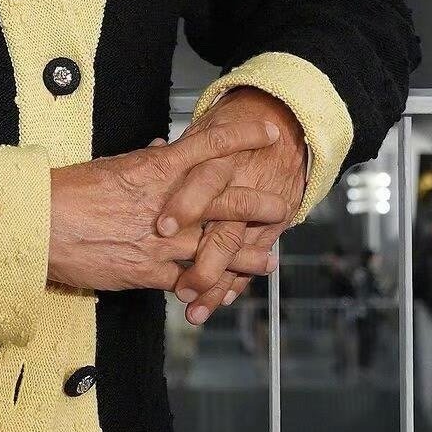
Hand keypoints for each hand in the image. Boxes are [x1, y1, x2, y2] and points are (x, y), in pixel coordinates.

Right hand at [47, 118, 291, 291]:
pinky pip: (189, 280)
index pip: (208, 146)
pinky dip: (208, 288)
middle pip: (227, 200)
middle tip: (283, 205)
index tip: (264, 133)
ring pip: (217, 248)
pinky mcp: (149, 271)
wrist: (41, 224)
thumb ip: (143, 161)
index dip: (242, 138)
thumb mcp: (110, 165)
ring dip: (247, 255)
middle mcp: (167, 204)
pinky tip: (222, 293)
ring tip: (268, 260)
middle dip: (260, 203)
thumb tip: (162, 151)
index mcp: (155, 169)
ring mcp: (162, 241)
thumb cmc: (67, 191)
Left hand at [156, 88, 306, 323]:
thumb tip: (147, 155)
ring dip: (218, 284)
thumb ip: (174, 152)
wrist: (284, 124)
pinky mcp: (271, 225)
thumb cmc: (233, 125)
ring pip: (238, 255)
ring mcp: (260, 212)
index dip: (185, 205)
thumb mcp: (204, 129)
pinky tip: (222, 299)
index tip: (163, 227)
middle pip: (225, 231)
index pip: (203, 183)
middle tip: (183, 286)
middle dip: (205, 263)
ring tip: (196, 306)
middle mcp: (242, 189)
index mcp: (222, 159)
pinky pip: (253, 258)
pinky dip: (238, 280)